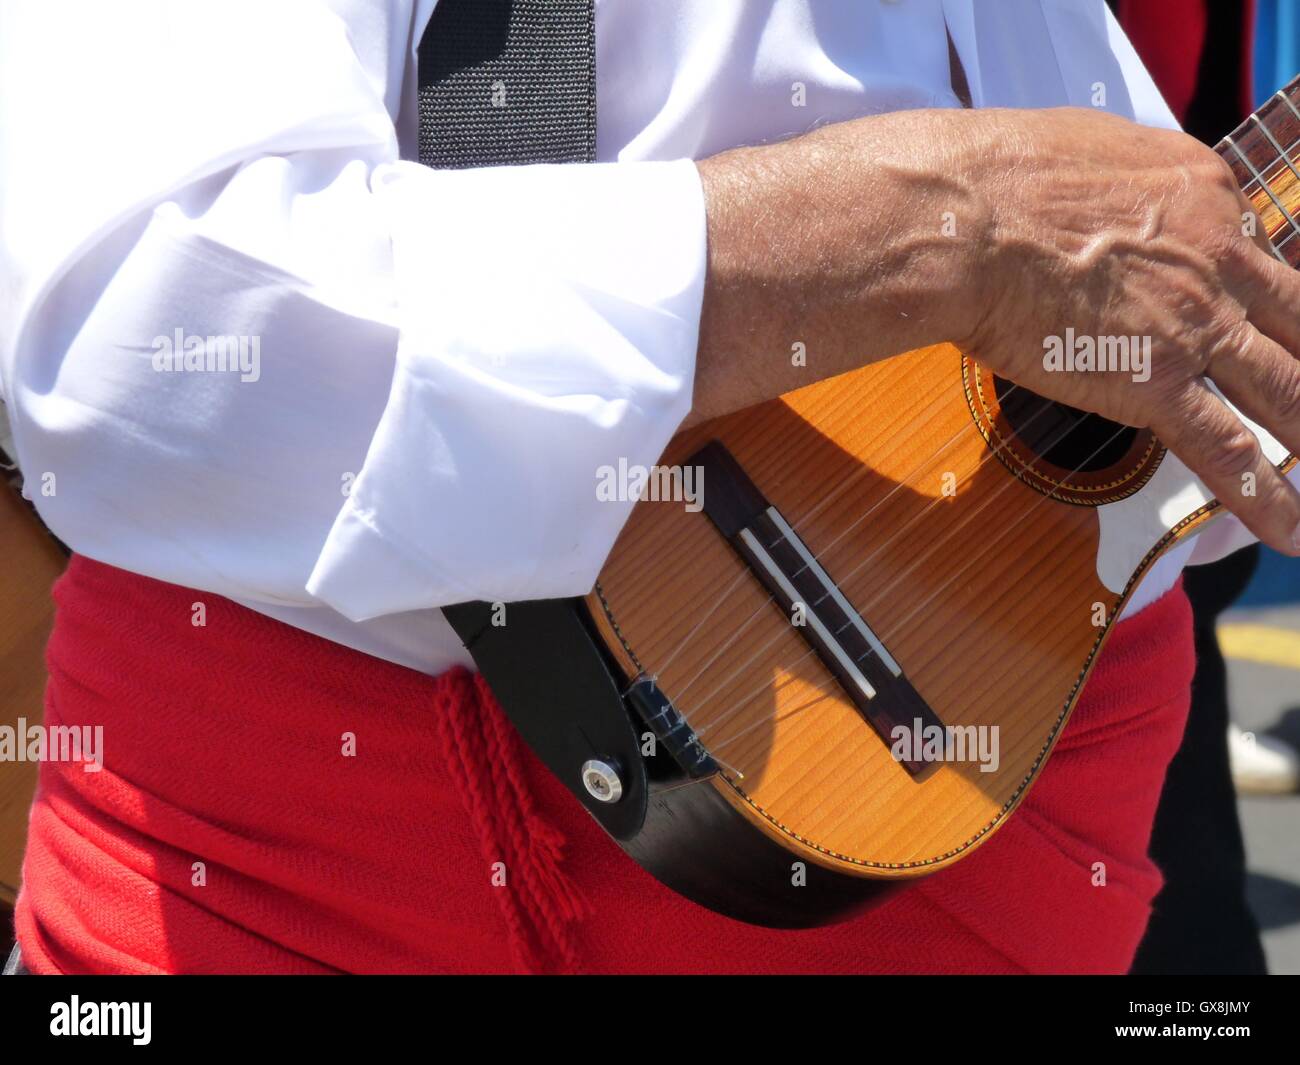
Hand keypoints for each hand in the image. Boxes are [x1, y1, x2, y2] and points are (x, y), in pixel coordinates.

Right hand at [694, 106, 1299, 554]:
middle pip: (1293, 316)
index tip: (1242, 306)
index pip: (1245, 248)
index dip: (1247, 286)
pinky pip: (1227, 449)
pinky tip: (1291, 531)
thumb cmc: (997, 177)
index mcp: (1201, 192)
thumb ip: (1121, 179)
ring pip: (1284, 386)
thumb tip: (1105, 198)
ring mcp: (1193, 323)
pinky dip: (1267, 496)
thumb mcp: (1087, 148)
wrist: (966, 220)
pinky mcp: (1155, 381)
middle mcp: (1217, 257)